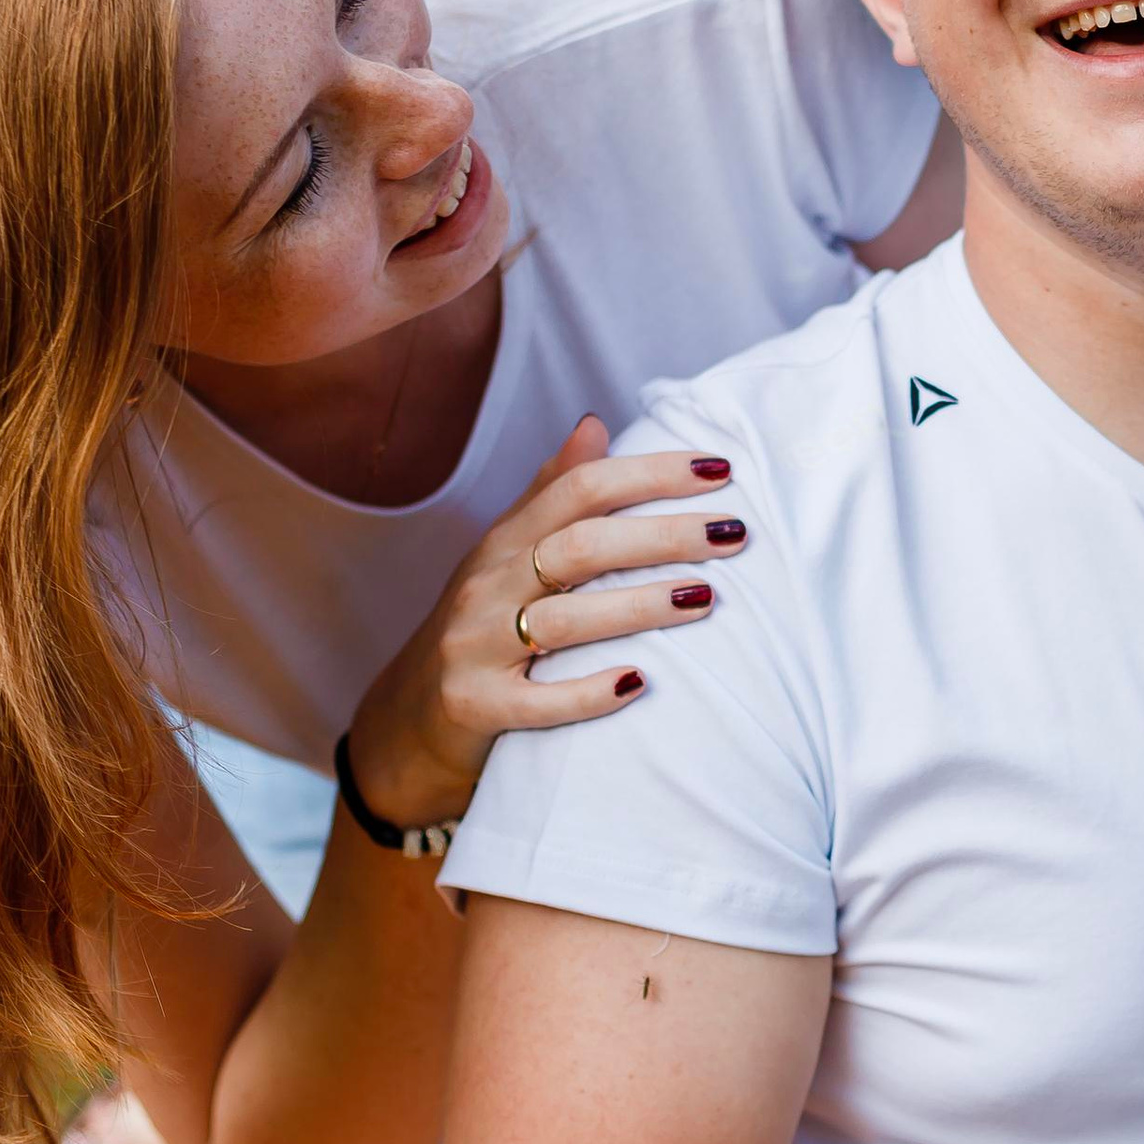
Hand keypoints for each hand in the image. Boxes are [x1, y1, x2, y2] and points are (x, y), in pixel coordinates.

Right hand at [344, 418, 745, 829]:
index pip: (580, 488)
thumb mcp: (504, 554)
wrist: (409, 720)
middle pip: (581, 546)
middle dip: (664, 534)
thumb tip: (595, 423)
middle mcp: (487, 586)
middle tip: (734, 533)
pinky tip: (640, 682)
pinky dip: (591, 692)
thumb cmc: (479, 626)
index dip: (650, 473)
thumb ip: (550, 491)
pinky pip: (540, 702)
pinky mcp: (477, 708)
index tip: (719, 469)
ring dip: (642, 606)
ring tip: (706, 598)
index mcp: (504, 541)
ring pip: (567, 620)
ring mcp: (477, 648)